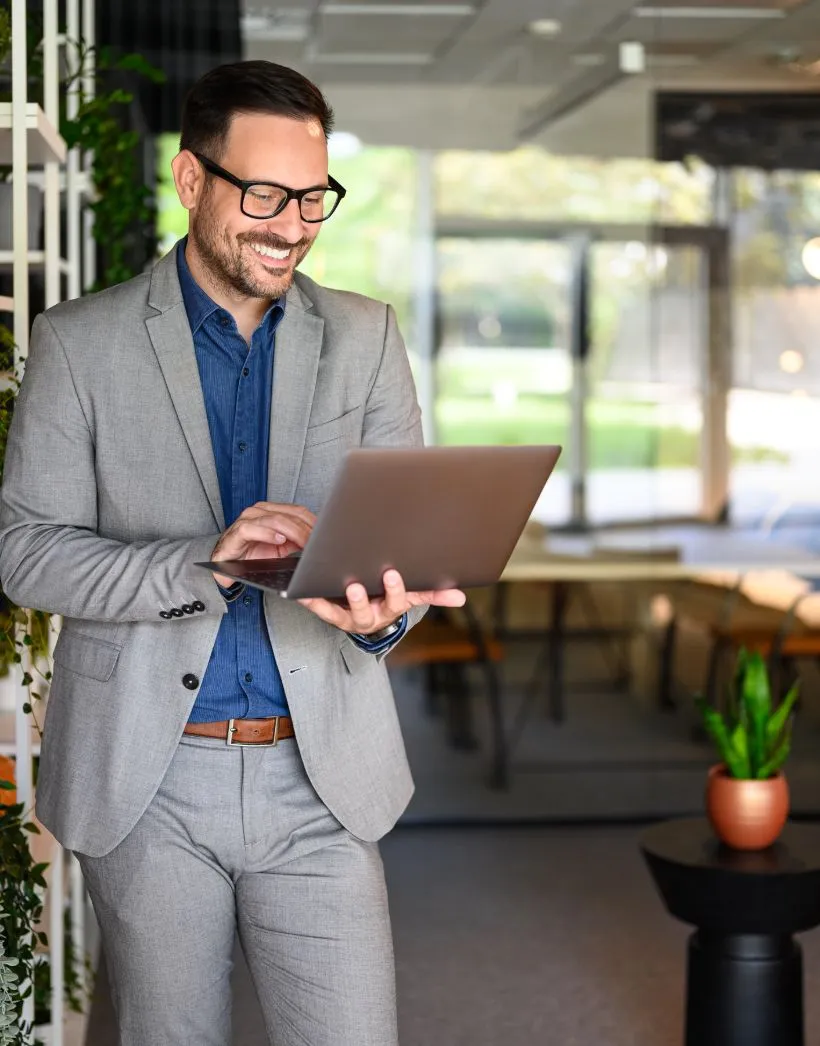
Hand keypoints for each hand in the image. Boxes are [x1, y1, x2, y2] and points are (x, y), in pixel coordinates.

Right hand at [210, 502, 315, 587]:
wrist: (227, 563)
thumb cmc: (252, 553)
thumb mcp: (280, 549)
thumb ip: (296, 542)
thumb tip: (316, 543)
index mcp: (272, 511)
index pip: (298, 511)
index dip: (313, 522)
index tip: (325, 534)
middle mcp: (260, 511)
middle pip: (289, 514)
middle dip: (306, 528)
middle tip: (317, 542)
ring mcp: (248, 519)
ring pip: (275, 519)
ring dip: (292, 531)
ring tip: (304, 541)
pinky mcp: (238, 531)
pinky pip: (253, 528)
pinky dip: (268, 534)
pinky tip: (279, 540)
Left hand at [298, 568, 465, 634]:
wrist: (366, 613)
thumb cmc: (387, 599)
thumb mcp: (410, 596)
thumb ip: (433, 594)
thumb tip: (461, 597)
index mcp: (391, 609)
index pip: (398, 601)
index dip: (395, 590)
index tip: (392, 574)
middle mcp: (372, 617)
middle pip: (370, 609)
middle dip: (365, 597)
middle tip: (361, 583)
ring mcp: (351, 618)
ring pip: (347, 612)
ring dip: (343, 600)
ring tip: (341, 585)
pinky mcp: (331, 615)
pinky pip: (321, 610)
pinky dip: (312, 600)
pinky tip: (303, 590)